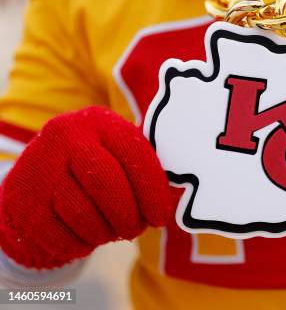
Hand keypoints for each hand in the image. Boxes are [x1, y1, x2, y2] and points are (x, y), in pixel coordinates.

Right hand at [0, 107, 171, 268]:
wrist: (35, 179)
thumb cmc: (96, 167)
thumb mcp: (118, 154)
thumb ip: (147, 165)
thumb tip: (182, 188)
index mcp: (99, 120)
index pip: (135, 153)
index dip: (153, 190)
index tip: (161, 217)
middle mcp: (66, 135)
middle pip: (108, 185)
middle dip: (130, 216)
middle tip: (137, 229)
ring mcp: (40, 166)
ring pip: (85, 215)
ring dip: (107, 233)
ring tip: (113, 231)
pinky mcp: (23, 201)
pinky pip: (62, 236)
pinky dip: (82, 244)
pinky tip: (88, 236)